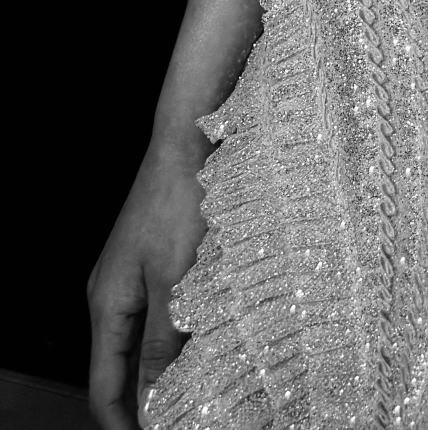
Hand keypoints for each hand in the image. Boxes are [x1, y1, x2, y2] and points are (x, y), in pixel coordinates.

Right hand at [88, 139, 207, 428]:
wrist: (193, 138)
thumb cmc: (181, 199)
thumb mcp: (174, 280)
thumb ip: (161, 343)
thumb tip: (151, 402)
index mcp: (107, 303)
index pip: (103, 389)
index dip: (125, 425)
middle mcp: (116, 294)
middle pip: (123, 370)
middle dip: (149, 403)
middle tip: (187, 422)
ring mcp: (139, 275)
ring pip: (150, 343)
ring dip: (171, 371)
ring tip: (205, 396)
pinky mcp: (164, 260)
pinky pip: (167, 315)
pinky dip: (184, 338)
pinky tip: (213, 347)